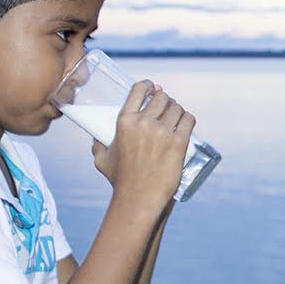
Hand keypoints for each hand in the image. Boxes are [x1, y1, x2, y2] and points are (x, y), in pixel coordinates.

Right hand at [92, 81, 195, 207]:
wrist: (139, 197)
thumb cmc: (120, 180)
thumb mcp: (102, 159)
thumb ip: (98, 144)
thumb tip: (96, 136)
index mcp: (125, 121)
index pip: (140, 89)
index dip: (149, 85)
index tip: (154, 88)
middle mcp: (144, 122)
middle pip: (162, 97)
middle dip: (165, 100)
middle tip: (166, 109)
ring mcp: (163, 132)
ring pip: (177, 107)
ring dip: (177, 110)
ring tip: (176, 117)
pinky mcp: (179, 143)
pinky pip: (188, 120)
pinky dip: (187, 119)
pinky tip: (185, 122)